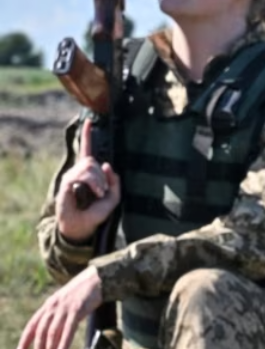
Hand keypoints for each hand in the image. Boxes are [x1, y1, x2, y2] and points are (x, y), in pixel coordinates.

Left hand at [15, 266, 102, 348]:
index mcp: (48, 306)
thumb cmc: (82, 293)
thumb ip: (58, 316)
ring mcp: (64, 308)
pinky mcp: (77, 310)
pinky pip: (68, 328)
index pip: (32, 325)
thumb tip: (54, 333)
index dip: (25, 340)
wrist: (96, 279)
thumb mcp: (65, 304)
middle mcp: (52, 307)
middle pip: (41, 332)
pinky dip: (63, 342)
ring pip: (52, 333)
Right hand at [55, 119, 119, 241]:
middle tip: (102, 191)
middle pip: (92, 160)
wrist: (83, 227)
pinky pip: (82, 176)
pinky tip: (95, 193)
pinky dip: (93, 184)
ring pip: (89, 167)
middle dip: (102, 175)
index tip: (89, 121)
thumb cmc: (96, 213)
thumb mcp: (113, 198)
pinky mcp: (66, 184)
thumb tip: (108, 165)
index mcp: (88, 173)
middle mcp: (77, 172)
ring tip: (98, 194)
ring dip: (98, 181)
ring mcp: (70, 177)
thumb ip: (115, 182)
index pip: (87, 151)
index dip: (87, 136)